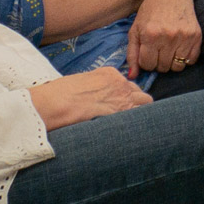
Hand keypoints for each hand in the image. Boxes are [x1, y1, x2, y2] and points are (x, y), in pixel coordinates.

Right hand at [27, 68, 151, 128]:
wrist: (57, 102)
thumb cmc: (61, 93)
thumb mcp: (80, 83)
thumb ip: (95, 88)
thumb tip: (98, 98)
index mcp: (109, 73)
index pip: (127, 84)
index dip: (125, 96)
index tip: (120, 105)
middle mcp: (120, 83)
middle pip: (139, 93)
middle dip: (135, 103)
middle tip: (126, 116)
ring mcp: (123, 97)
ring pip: (146, 103)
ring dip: (140, 112)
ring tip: (131, 124)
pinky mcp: (122, 112)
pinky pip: (139, 117)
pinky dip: (138, 123)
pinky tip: (131, 130)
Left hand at [126, 0, 202, 78]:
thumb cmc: (150, 11)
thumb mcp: (135, 30)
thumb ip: (132, 54)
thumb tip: (132, 77)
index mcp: (150, 35)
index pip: (148, 65)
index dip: (146, 61)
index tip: (148, 52)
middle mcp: (168, 37)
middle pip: (163, 67)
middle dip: (158, 62)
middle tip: (158, 49)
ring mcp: (184, 37)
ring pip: (177, 67)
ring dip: (171, 62)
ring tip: (169, 49)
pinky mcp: (197, 36)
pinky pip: (191, 60)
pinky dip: (185, 58)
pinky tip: (180, 47)